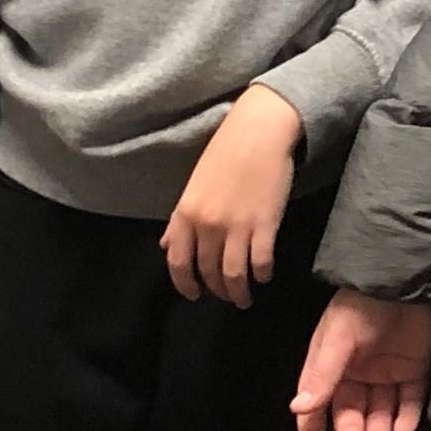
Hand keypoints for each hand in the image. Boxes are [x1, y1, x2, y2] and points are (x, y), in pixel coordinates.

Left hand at [163, 86, 303, 307]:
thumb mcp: (194, 186)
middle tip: (226, 295)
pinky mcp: (265, 226)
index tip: (194, 295)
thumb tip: (166, 246)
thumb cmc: (226, 153)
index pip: (177, 262)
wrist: (260, 132)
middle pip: (208, 273)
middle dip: (217, 291)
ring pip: (233, 275)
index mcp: (185, 214)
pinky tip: (264, 276)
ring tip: (244, 298)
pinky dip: (261, 275)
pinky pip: (260, 263)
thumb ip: (180, 220)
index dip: (185, 285)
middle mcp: (207, 225)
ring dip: (238, 293)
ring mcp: (237, 227)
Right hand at [292, 290, 430, 430]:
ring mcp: (387, 373)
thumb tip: (298, 409)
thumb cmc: (363, 306)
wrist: (407, 280)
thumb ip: (322, 375)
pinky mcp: (415, 370)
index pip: (316, 406)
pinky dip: (407, 416)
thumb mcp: (338, 338)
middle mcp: (357, 373)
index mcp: (330, 365)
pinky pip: (410, 400)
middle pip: (351, 412)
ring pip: (381, 411)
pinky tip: (403, 428)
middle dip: (354, 430)